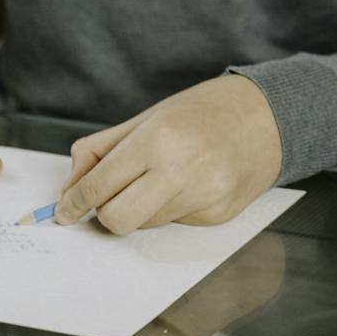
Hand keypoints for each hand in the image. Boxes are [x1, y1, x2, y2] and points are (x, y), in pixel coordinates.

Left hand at [56, 74, 280, 232]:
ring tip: (164, 177)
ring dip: (142, 207)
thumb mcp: (148, 116)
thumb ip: (103, 149)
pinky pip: (176, 222)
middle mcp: (181, 171)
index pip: (99, 186)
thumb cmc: (205, 111)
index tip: (66, 210)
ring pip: (146, 224)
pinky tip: (191, 183)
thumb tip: (72, 185)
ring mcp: (203, 197)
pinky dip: (172, 207)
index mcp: (157, 140)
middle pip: (118, 220)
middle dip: (105, 214)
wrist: (270, 116)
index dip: (75, 202)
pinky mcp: (218, 215)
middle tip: (109, 198)